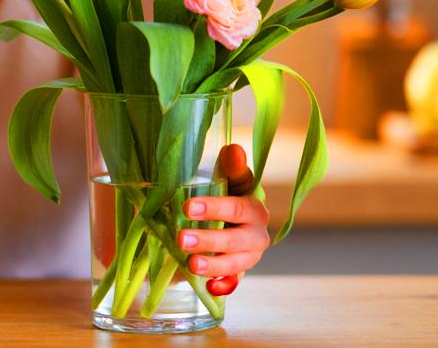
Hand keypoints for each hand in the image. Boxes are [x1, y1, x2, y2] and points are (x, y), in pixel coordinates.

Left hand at [177, 143, 269, 296]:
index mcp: (254, 208)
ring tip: (191, 265)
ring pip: (235, 264)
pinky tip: (211, 288)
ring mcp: (248, 257)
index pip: (237, 208)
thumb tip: (232, 149)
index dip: (215, 207)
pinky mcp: (239, 273)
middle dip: (209, 240)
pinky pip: (234, 282)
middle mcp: (256, 235)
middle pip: (235, 240)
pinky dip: (224, 286)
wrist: (230, 220)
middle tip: (181, 239)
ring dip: (214, 266)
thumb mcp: (229, 179)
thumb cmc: (227, 195)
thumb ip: (231, 168)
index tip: (188, 207)